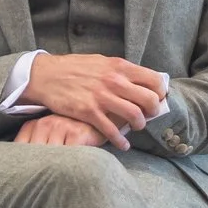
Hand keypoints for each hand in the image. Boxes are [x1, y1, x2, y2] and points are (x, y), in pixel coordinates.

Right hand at [21, 54, 165, 148]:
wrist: (47, 75)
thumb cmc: (74, 68)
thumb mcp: (101, 62)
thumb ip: (120, 71)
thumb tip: (140, 79)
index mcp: (119, 66)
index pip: (154, 80)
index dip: (160, 92)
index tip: (158, 98)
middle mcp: (114, 81)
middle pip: (149, 99)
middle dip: (154, 110)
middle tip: (150, 114)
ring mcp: (102, 97)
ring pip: (135, 116)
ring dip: (140, 125)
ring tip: (136, 126)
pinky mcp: (89, 112)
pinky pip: (112, 131)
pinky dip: (121, 141)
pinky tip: (123, 145)